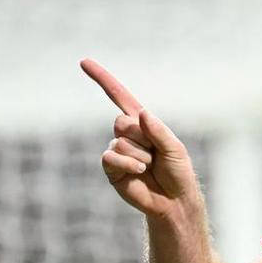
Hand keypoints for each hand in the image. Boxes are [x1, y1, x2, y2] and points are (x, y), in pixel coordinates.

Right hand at [81, 58, 198, 219]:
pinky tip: (139, 172)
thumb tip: (142, 114)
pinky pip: (111, 157)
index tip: (84, 61)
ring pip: (120, 142)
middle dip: (142, 138)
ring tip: (150, 166)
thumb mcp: (175, 148)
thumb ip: (160, 131)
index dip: (102, 79)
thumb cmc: (178, 172)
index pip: (119, 96)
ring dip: (140, 155)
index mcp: (143, 123)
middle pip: (122, 122)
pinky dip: (128, 164)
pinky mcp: (111, 168)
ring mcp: (117, 150)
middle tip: (155, 154)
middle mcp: (127, 134)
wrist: (173, 201)